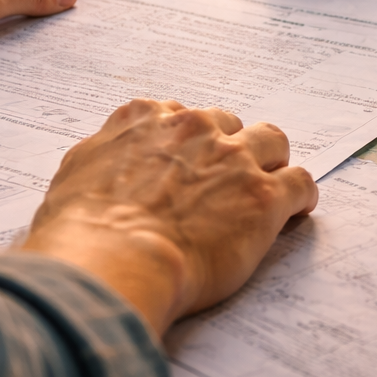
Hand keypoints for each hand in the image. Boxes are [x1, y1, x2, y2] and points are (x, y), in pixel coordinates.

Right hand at [22, 100, 318, 331]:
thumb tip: (107, 163)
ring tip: (265, 190)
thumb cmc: (82, 232)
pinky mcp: (264, 197)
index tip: (186, 163)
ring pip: (272, 141)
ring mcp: (234, 160)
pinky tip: (296, 211)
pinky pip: (301, 183)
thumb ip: (101, 156)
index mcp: (146, 119)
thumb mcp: (74, 176)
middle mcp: (194, 129)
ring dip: (270, 163)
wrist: (112, 261)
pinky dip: (301, 196)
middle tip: (224, 183)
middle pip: (228, 124)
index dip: (186, 143)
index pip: (178, 115)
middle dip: (228, 149)